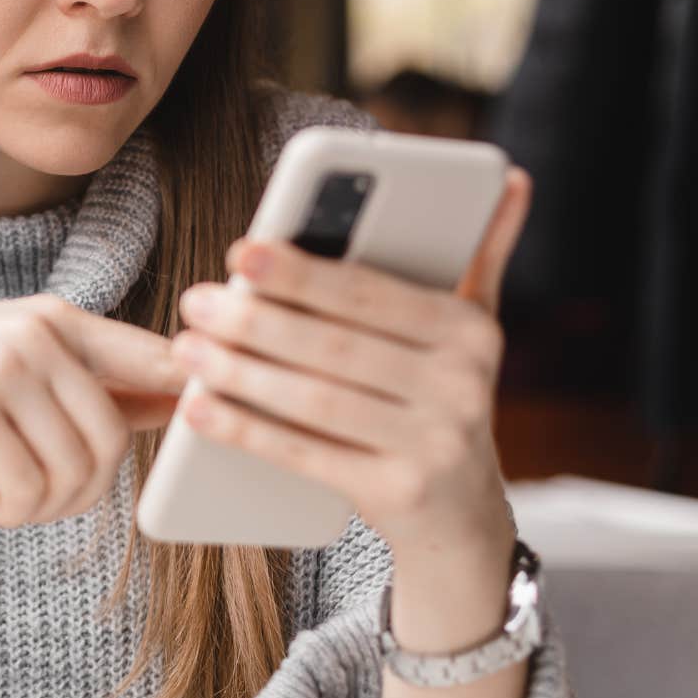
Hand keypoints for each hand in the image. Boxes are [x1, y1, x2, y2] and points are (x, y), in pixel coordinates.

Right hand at [0, 293, 187, 527]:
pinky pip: (29, 487)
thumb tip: (176, 400)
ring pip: (76, 469)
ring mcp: (1, 366)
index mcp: (57, 316)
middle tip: (46, 502)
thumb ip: (87, 378)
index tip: (179, 438)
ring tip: (14, 502)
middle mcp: (37, 332)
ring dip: (48, 508)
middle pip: (115, 437)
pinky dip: (16, 512)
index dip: (188, 403)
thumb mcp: (10, 360)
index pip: (157, 359)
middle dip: (87, 490)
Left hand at [168, 166, 532, 556]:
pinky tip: (199, 407)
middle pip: (336, 347)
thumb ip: (480, 254)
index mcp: (470, 331)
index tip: (240, 252)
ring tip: (187, 348)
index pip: (370, 295)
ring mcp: (434, 445)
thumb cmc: (441, 400)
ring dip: (241, 373)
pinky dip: (246, 429)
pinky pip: (306, 456)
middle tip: (195, 300)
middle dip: (257, 320)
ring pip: (316, 401)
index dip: (301, 273)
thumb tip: (511, 177)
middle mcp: (462, 387)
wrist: (465, 519)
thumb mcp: (470, 331)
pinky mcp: (398, 494)